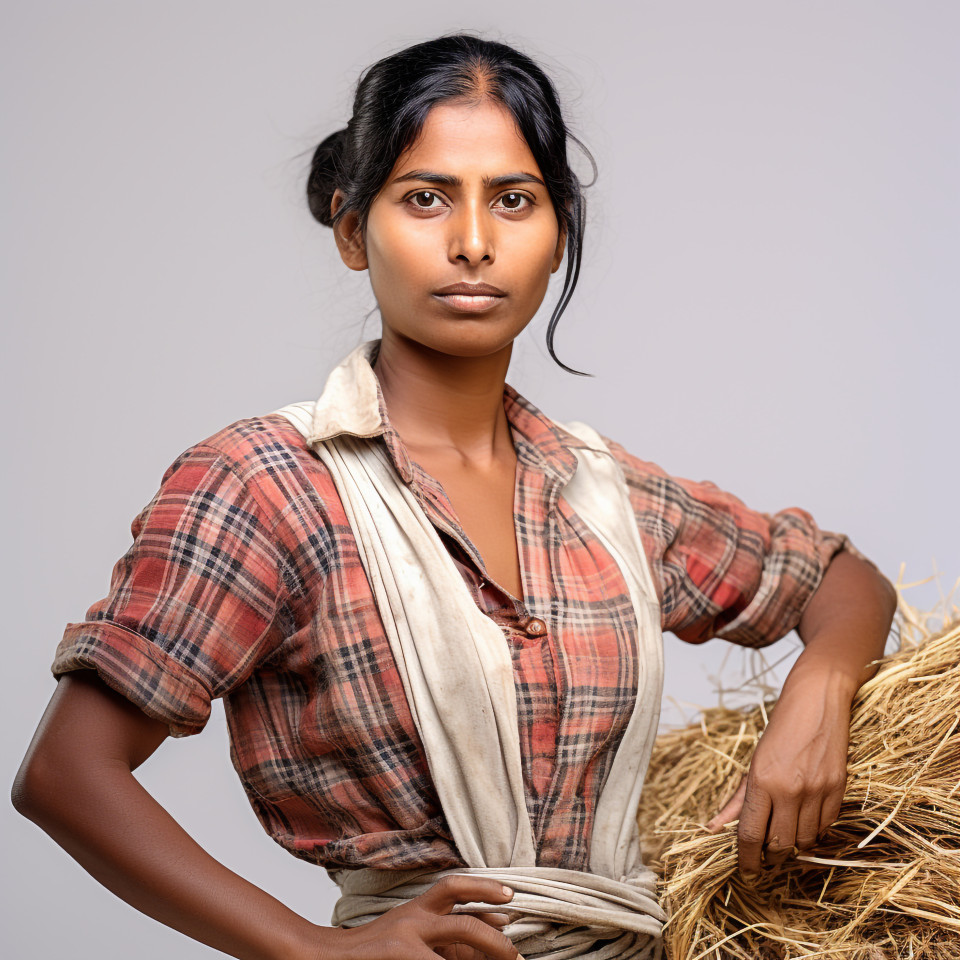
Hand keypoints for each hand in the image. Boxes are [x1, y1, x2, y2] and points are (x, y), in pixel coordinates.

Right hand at [327, 875, 519, 959]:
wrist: (321, 956)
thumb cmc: (368, 949)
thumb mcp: (402, 930)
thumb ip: (435, 929)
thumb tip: (486, 925)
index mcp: (415, 909)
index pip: (454, 890)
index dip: (485, 890)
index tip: (510, 899)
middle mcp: (413, 921)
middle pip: (464, 925)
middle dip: (495, 942)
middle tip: (516, 955)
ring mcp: (405, 943)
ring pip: (458, 937)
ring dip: (486, 949)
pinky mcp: (398, 958)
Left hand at [705, 668, 850, 880]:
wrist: (816, 702)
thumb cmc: (780, 730)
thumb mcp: (753, 762)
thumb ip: (738, 799)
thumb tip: (715, 827)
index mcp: (762, 781)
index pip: (750, 835)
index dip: (746, 859)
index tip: (746, 871)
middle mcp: (790, 790)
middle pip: (779, 845)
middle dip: (771, 855)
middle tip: (766, 852)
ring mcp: (817, 792)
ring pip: (804, 841)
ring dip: (794, 844)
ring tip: (785, 832)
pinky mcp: (838, 791)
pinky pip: (825, 827)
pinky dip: (814, 831)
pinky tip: (805, 819)